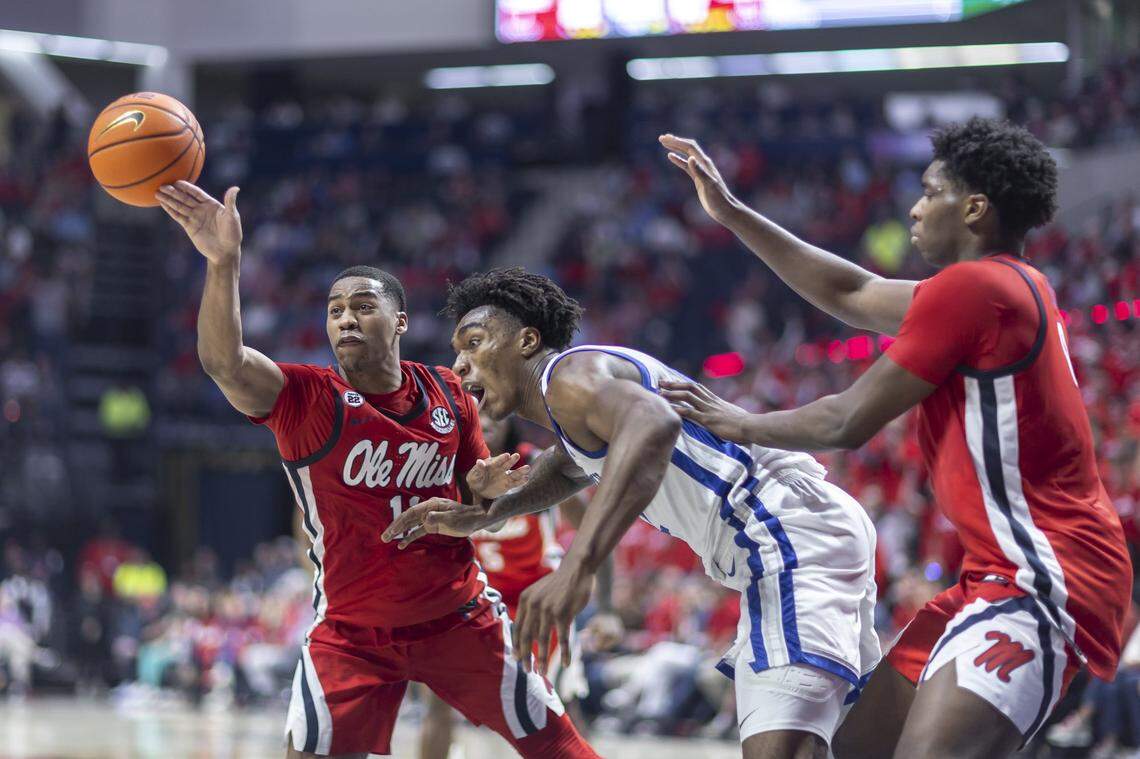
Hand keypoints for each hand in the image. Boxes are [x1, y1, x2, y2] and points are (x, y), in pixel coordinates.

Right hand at [156, 181, 241, 263]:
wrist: (225, 251)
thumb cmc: (232, 234)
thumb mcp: (232, 217)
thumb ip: (230, 202)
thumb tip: (236, 188)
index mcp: (211, 204)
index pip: (196, 193)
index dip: (187, 187)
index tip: (176, 182)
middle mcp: (201, 209)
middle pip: (185, 198)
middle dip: (173, 192)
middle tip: (162, 185)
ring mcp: (194, 217)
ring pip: (179, 206)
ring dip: (168, 199)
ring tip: (157, 192)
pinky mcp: (189, 227)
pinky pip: (178, 216)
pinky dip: (170, 210)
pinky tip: (162, 203)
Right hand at [380, 497, 488, 548]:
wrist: (476, 520)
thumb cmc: (465, 518)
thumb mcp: (452, 519)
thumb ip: (438, 518)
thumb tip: (425, 519)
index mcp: (432, 504)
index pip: (411, 513)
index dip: (400, 521)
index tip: (392, 530)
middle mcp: (428, 509)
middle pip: (408, 518)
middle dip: (395, 527)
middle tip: (384, 537)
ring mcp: (429, 517)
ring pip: (411, 524)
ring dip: (400, 532)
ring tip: (387, 540)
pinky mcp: (432, 525)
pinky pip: (418, 531)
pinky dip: (410, 537)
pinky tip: (402, 544)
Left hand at [466, 452, 530, 499]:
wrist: (479, 489)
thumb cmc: (476, 479)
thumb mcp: (475, 475)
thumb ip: (479, 469)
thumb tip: (479, 461)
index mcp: (493, 464)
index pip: (498, 460)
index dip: (502, 458)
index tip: (507, 455)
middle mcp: (501, 469)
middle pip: (507, 464)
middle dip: (512, 460)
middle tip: (517, 455)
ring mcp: (505, 477)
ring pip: (514, 473)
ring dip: (521, 470)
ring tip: (527, 468)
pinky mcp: (508, 485)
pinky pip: (515, 483)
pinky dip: (521, 481)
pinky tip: (526, 478)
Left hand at [512, 560, 593, 676]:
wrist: (576, 569)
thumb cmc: (558, 584)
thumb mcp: (539, 593)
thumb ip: (531, 611)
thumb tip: (527, 636)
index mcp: (525, 600)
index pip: (518, 627)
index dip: (517, 645)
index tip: (517, 658)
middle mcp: (534, 604)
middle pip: (526, 636)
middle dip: (526, 656)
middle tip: (526, 671)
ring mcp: (548, 609)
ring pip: (542, 640)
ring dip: (541, 659)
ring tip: (542, 672)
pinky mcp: (563, 613)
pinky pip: (562, 639)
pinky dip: (564, 653)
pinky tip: (565, 663)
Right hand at [658, 134, 738, 223]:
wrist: (725, 209)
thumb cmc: (718, 199)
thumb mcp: (708, 185)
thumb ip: (699, 171)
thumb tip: (690, 158)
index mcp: (705, 163)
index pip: (690, 147)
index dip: (678, 142)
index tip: (665, 139)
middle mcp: (703, 164)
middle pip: (688, 148)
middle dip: (675, 141)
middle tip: (661, 138)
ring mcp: (701, 171)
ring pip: (686, 155)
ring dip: (676, 148)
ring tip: (664, 143)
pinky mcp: (698, 178)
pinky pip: (686, 166)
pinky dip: (678, 159)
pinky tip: (670, 156)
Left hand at [658, 380, 752, 443]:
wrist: (752, 426)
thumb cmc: (745, 424)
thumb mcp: (732, 415)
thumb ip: (724, 414)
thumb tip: (722, 416)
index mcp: (715, 400)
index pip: (697, 387)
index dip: (683, 384)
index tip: (672, 382)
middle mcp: (711, 402)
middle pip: (689, 387)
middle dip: (674, 384)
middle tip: (660, 382)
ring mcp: (709, 410)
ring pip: (688, 396)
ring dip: (672, 394)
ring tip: (659, 393)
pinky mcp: (708, 420)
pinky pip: (691, 413)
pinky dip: (678, 410)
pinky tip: (669, 410)